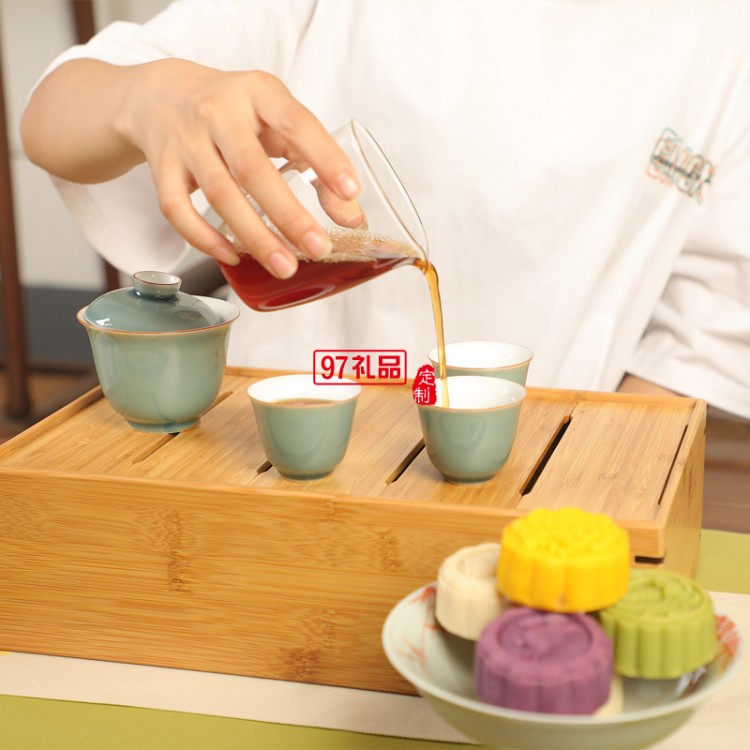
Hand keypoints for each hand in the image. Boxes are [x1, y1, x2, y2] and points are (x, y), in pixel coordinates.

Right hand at [122, 60, 360, 276]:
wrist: (163, 96)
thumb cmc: (235, 113)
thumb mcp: (277, 122)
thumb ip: (315, 162)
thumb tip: (350, 218)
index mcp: (258, 92)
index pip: (296, 123)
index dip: (325, 158)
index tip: (350, 191)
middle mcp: (218, 111)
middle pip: (253, 169)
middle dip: (289, 215)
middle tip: (318, 248)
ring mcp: (185, 139)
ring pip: (219, 194)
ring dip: (254, 236)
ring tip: (284, 266)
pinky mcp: (161, 166)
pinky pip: (177, 209)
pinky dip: (204, 238)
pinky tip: (232, 257)